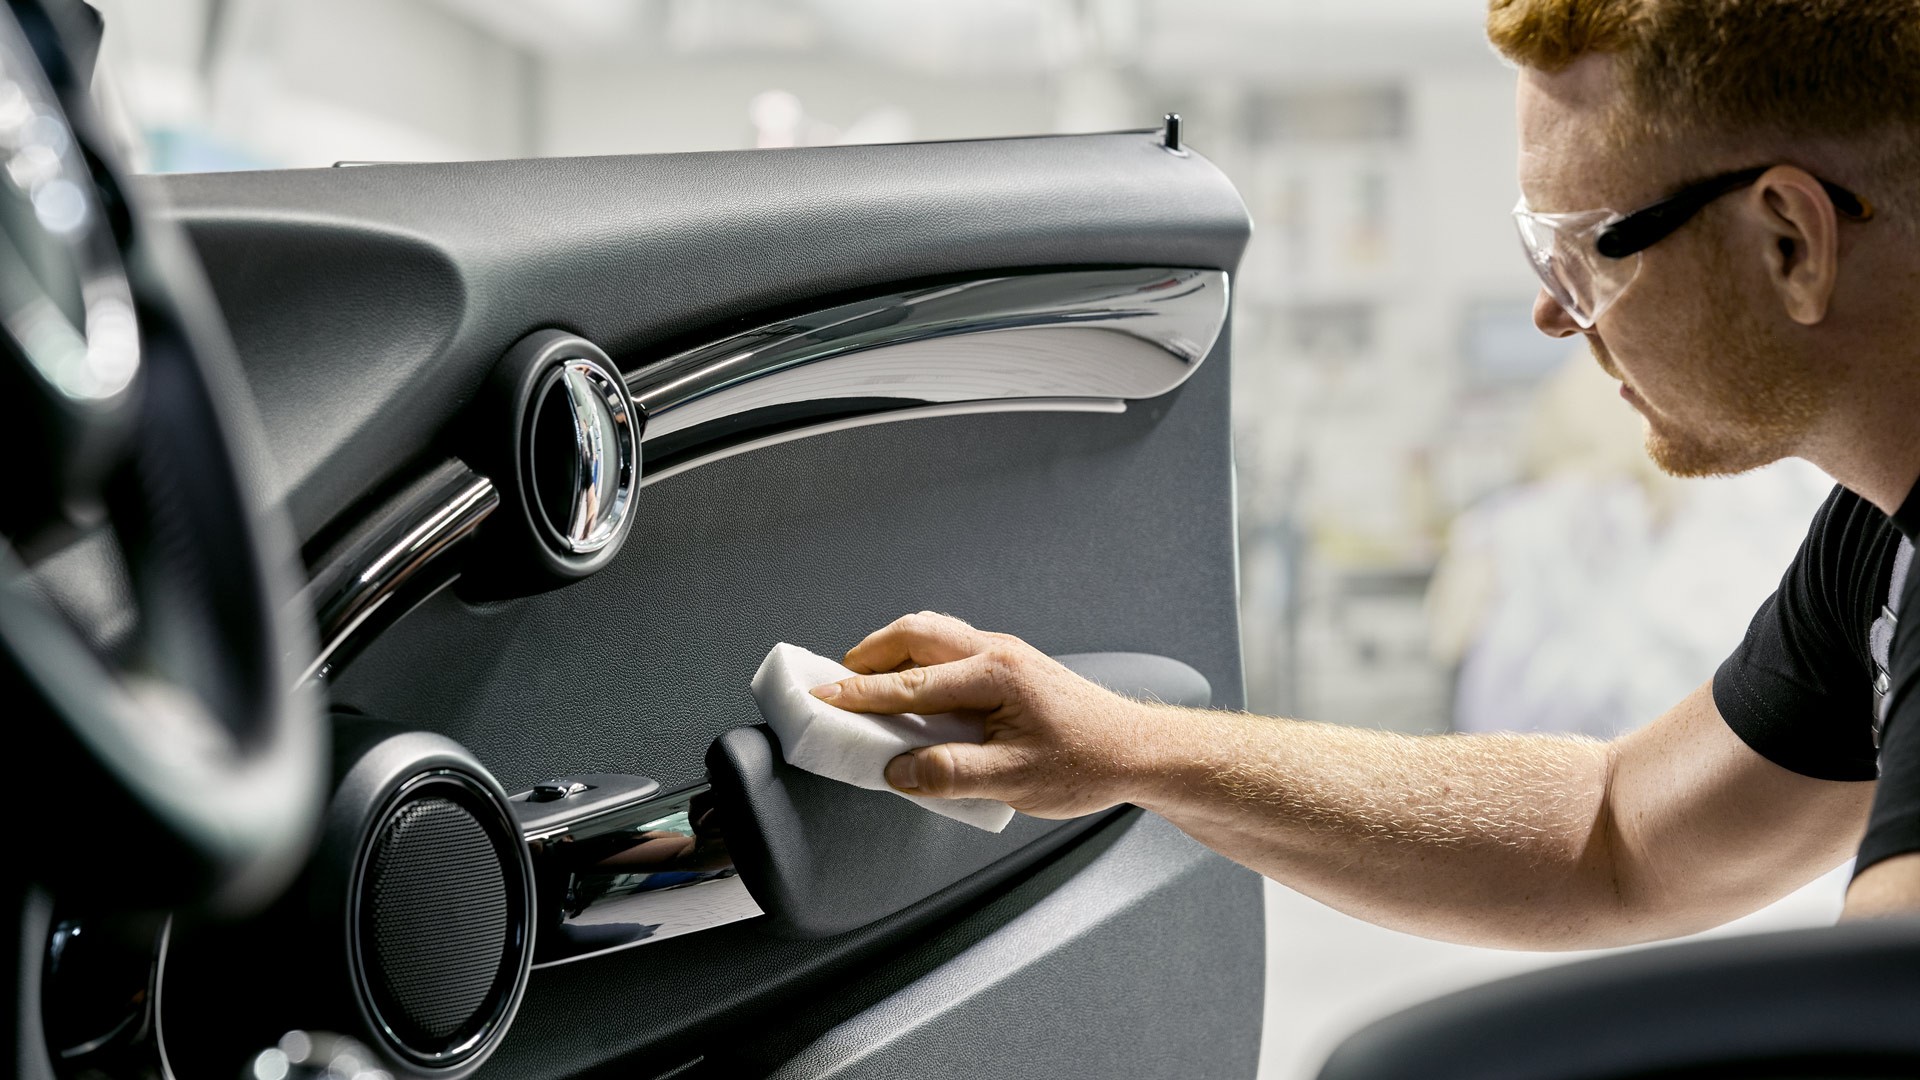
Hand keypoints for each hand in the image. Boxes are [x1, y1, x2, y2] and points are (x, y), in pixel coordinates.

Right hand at [810, 612, 1160, 818]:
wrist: (1137, 751)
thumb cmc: (1088, 762)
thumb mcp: (1015, 780)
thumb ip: (951, 775)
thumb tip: (900, 771)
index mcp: (995, 675)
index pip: (911, 685)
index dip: (861, 695)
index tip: (824, 699)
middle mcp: (997, 652)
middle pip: (916, 634)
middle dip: (870, 654)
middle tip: (837, 681)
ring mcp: (1005, 654)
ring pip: (933, 635)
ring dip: (894, 653)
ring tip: (867, 681)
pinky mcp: (1010, 666)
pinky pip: (951, 650)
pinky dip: (918, 662)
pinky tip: (913, 690)